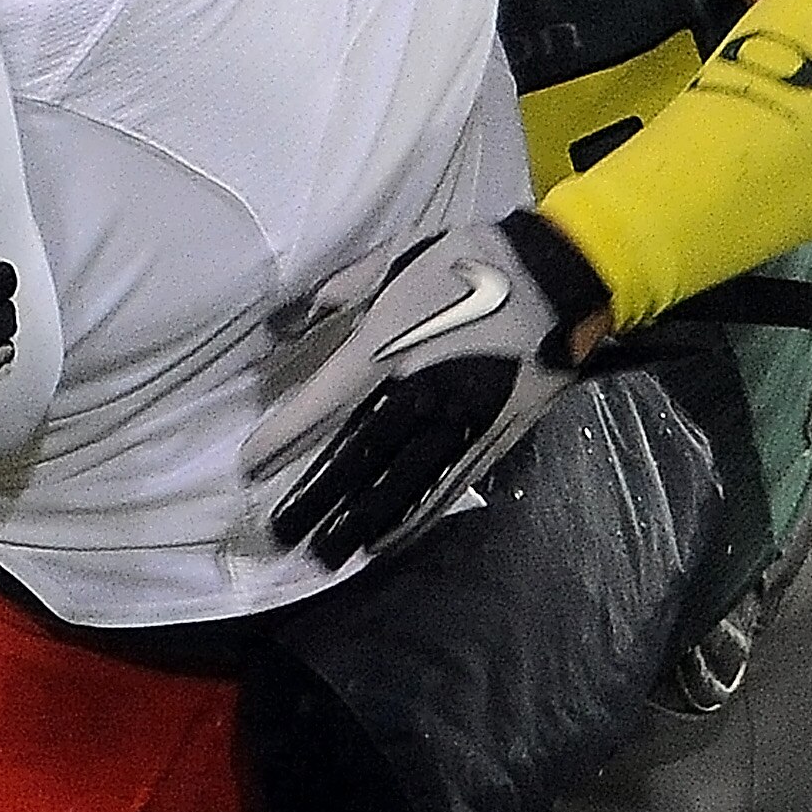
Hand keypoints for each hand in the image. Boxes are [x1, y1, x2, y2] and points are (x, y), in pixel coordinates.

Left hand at [244, 210, 611, 570]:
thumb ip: (343, 289)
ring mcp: (459, 420)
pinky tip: (391, 539)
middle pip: (358, 458)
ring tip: (329, 553)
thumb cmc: (472, 259)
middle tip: (281, 534)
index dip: (284, 439)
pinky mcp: (495, 435)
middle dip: (318, 499)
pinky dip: (416, 515)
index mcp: (388, 346)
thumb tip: (292, 316)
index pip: (322, 405)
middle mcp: (418, 393)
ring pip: (401, 482)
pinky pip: (447, 484)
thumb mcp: (397, 258)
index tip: (251, 466)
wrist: (560, 275)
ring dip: (361, 520)